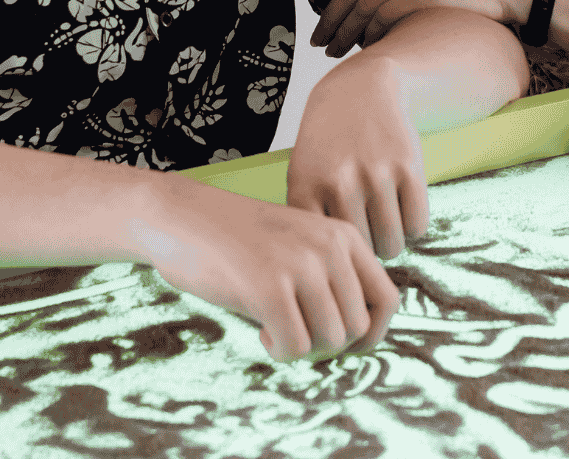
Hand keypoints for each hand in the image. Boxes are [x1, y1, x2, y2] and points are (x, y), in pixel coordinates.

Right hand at [144, 172, 400, 362]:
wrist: (180, 217)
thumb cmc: (239, 240)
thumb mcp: (299, 245)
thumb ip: (334, 277)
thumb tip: (363, 336)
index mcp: (342, 234)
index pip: (388, 300)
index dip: (371, 333)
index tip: (339, 341)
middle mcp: (329, 246)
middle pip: (358, 328)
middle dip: (328, 343)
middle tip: (295, 331)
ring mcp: (301, 265)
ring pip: (331, 341)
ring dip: (303, 347)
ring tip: (276, 327)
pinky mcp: (269, 286)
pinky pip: (295, 347)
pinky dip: (279, 351)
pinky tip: (261, 332)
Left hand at [287, 54, 429, 261]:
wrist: (360, 90)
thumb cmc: (327, 146)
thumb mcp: (302, 177)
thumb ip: (307, 227)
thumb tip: (326, 288)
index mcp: (304, 188)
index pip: (323, 258)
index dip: (336, 265)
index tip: (339, 260)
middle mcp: (337, 182)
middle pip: (361, 255)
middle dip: (366, 252)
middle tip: (365, 231)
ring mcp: (374, 173)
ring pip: (392, 246)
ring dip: (391, 240)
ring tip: (381, 220)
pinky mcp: (409, 166)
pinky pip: (418, 226)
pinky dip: (413, 224)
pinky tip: (400, 206)